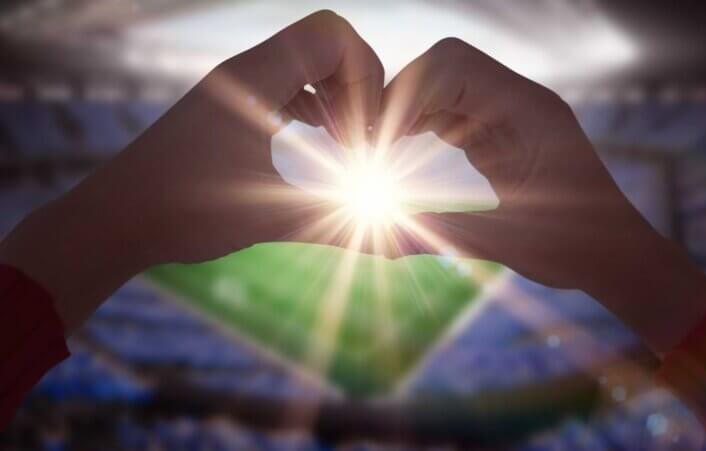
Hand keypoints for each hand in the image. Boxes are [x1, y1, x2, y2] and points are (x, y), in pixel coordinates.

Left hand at [0, 10, 384, 330]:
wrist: (115, 218)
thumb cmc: (183, 214)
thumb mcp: (271, 218)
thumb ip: (339, 221)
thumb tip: (399, 247)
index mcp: (255, 82)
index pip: (332, 36)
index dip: (366, 77)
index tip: (364, 133)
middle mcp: (245, 72)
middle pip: (326, 41)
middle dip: (358, 85)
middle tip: (359, 140)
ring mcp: (235, 86)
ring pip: (306, 61)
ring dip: (336, 95)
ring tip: (345, 144)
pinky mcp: (229, 105)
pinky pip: (286, 83)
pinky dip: (313, 103)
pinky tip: (320, 140)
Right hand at [378, 38, 705, 353]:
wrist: (612, 253)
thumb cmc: (573, 250)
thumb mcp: (500, 242)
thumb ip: (434, 232)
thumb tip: (368, 236)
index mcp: (528, 112)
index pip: (451, 68)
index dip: (404, 96)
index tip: (377, 142)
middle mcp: (518, 100)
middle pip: (443, 65)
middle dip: (398, 98)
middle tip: (369, 144)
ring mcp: (508, 112)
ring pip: (442, 84)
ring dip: (405, 110)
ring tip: (376, 149)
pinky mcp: (499, 130)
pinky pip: (450, 109)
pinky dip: (418, 124)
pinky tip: (398, 150)